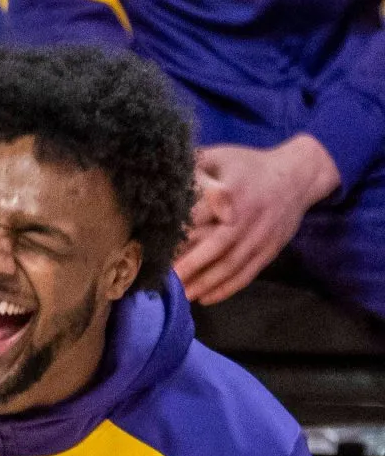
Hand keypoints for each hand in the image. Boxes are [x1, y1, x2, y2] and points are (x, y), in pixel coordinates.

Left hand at [174, 134, 339, 304]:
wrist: (299, 175)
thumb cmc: (248, 165)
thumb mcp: (221, 157)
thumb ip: (196, 166)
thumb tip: (167, 178)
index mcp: (233, 192)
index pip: (201, 215)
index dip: (179, 232)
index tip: (157, 246)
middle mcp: (249, 216)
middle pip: (217, 246)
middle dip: (190, 266)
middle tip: (166, 280)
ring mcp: (262, 236)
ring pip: (232, 265)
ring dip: (206, 283)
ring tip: (181, 296)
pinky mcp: (270, 250)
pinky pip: (247, 273)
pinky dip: (226, 289)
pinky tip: (206, 298)